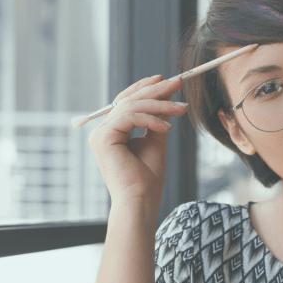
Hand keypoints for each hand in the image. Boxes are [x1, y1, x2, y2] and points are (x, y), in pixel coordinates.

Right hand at [87, 75, 188, 204]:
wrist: (141, 201)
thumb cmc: (148, 179)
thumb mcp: (156, 140)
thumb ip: (157, 118)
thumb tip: (166, 95)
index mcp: (111, 130)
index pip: (127, 101)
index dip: (146, 88)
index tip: (168, 81)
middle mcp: (101, 130)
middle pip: (129, 99)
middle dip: (156, 90)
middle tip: (179, 82)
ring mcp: (100, 133)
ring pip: (132, 106)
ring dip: (160, 105)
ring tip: (181, 109)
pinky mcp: (103, 137)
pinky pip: (130, 117)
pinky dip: (151, 119)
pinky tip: (168, 127)